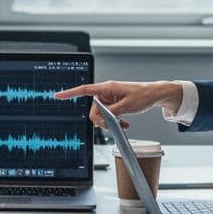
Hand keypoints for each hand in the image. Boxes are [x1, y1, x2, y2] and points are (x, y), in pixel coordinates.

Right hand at [53, 80, 181, 128]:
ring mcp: (110, 99)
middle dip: (102, 120)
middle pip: (93, 109)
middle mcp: (106, 92)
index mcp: (106, 88)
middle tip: (113, 125)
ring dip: (110, 122)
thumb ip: (112, 112)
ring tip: (123, 124)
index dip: (70, 93)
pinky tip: (124, 123)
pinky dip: (115, 121)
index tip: (58, 96)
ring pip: (101, 115)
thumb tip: (102, 117)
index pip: (84, 89)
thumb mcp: (127, 106)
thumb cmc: (143, 95)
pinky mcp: (114, 104)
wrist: (154, 95)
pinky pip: (108, 115)